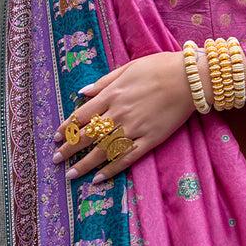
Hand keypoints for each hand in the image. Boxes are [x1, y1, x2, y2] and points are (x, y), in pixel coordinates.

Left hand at [53, 51, 194, 181]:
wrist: (189, 78)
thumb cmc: (159, 67)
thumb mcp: (127, 68)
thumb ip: (104, 82)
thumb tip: (81, 93)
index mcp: (111, 95)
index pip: (81, 116)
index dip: (66, 128)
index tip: (56, 138)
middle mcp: (119, 113)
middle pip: (88, 136)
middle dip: (69, 149)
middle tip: (56, 160)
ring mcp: (134, 128)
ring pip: (103, 150)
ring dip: (85, 164)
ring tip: (71, 174)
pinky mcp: (150, 139)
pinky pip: (127, 157)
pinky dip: (112, 169)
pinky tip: (99, 178)